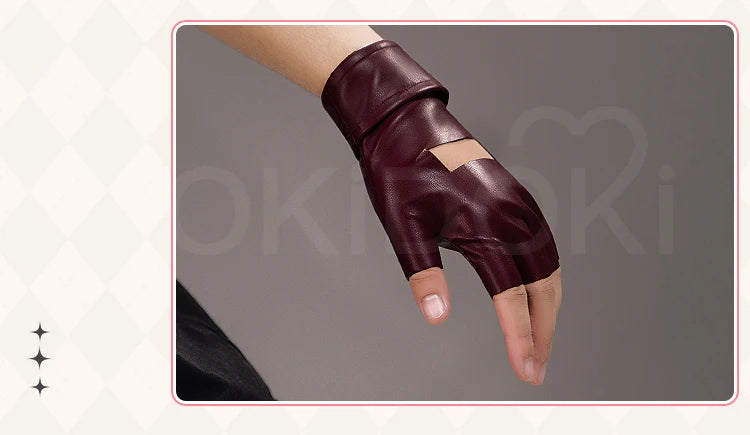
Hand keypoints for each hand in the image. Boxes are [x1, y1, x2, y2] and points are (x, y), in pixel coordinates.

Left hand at [409, 140, 561, 385]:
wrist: (408, 123)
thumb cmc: (400, 170)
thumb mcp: (402, 226)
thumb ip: (423, 273)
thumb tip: (436, 316)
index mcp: (485, 226)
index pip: (511, 298)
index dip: (520, 338)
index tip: (526, 369)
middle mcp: (512, 215)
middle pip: (543, 286)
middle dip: (543, 331)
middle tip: (536, 366)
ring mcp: (520, 204)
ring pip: (550, 266)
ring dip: (549, 306)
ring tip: (540, 338)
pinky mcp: (518, 196)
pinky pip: (545, 244)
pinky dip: (547, 276)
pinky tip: (538, 291)